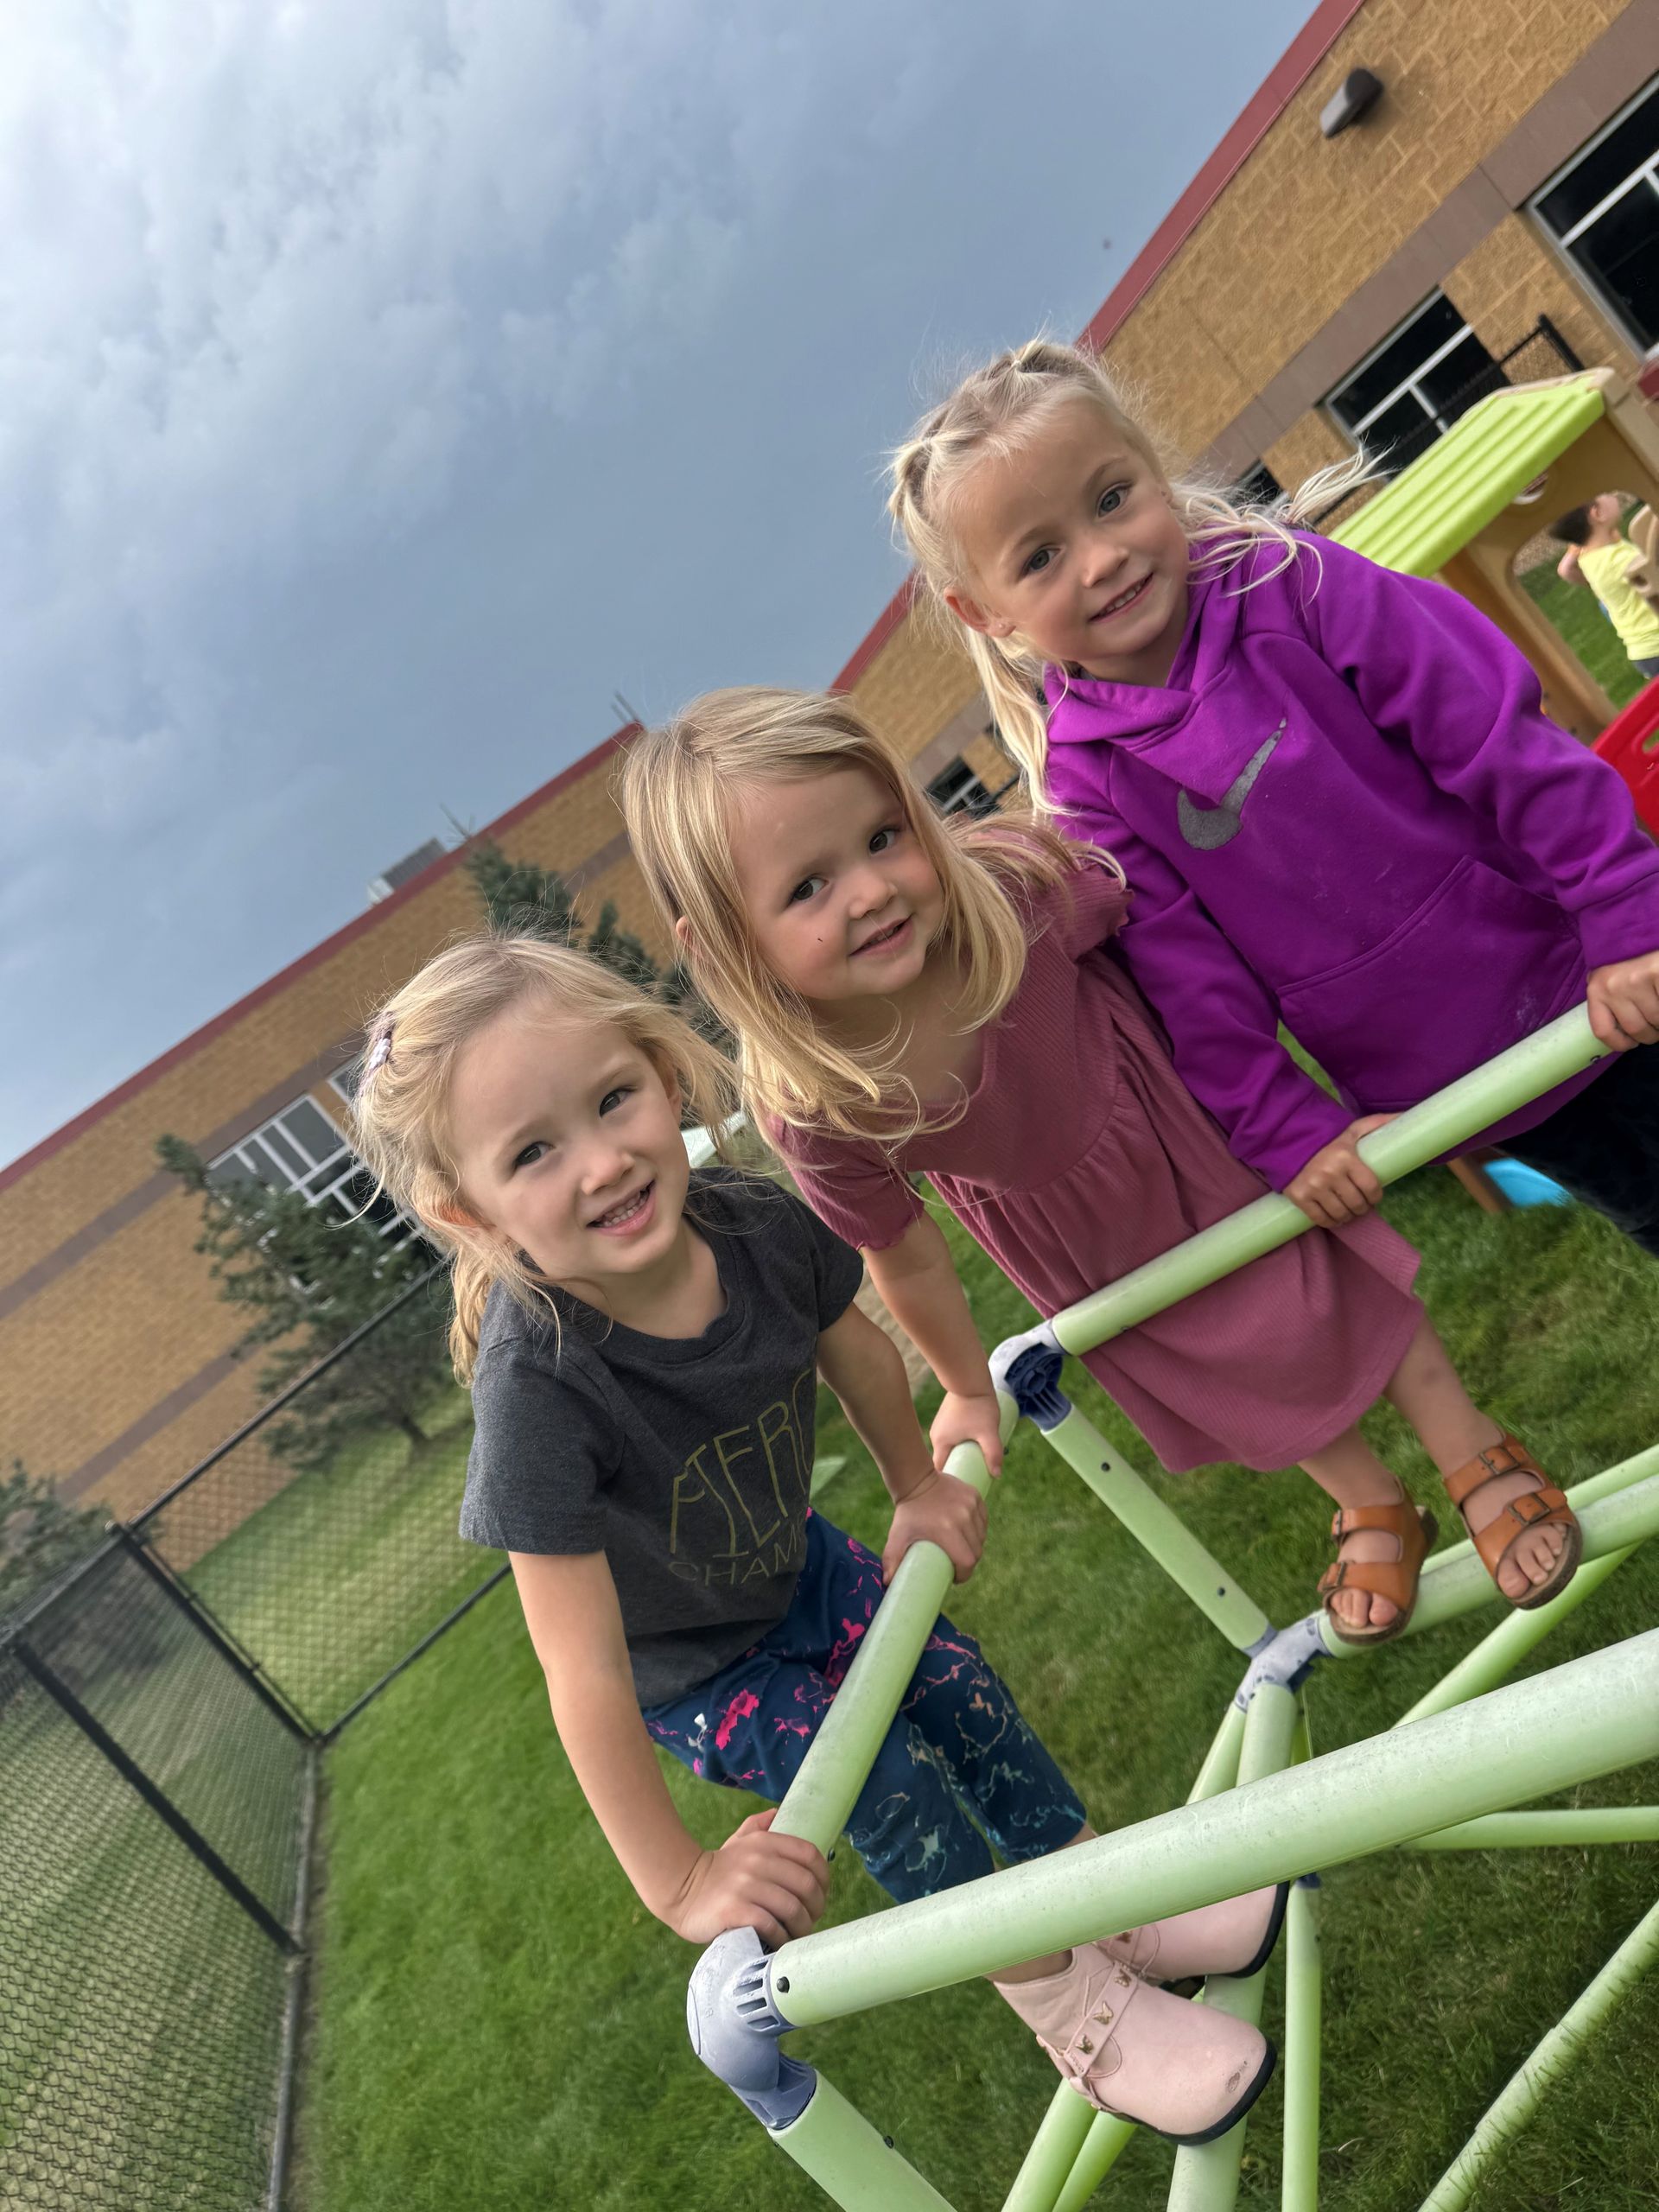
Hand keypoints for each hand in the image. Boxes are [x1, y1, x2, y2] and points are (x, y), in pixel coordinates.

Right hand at [665, 1808, 829, 1947]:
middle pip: (806, 1885)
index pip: (810, 1855)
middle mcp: (757, 1860)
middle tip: (810, 1921)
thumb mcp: (738, 1842)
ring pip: (792, 1908)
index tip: (821, 1894)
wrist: (681, 1890)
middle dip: (815, 1908)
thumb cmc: (718, 1870)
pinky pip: (770, 1925)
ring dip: (801, 1928)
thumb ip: (758, 1826)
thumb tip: (777, 1812)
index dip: (824, 1877)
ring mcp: (745, 1885)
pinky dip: (781, 1938)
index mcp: (764, 1842)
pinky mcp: (734, 1910)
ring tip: (796, 1936)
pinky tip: (779, 1943)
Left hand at [881, 1468, 987, 1585]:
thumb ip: (891, 1560)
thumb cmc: (907, 1513)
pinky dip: (979, 1530)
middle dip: (969, 1562)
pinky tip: (969, 1534)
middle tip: (957, 1564)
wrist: (916, 1479)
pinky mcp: (975, 1496)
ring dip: (974, 1546)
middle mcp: (963, 1517)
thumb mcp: (897, 1536)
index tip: (955, 1577)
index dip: (963, 1574)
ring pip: (981, 1536)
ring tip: (962, 1549)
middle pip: (976, 1550)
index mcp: (947, 1530)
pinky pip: (983, 1521)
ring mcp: (971, 1505)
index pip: (967, 1561)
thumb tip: (887, 1583)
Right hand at [929, 1388, 1003, 1477]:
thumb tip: (996, 1475)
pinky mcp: (946, 1419)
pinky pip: (951, 1438)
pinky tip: (973, 1444)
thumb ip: (993, 1454)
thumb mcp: (989, 1432)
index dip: (951, 1480)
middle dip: (959, 1467)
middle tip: (975, 1473)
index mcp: (941, 1442)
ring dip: (960, 1455)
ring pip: (948, 1448)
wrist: (970, 1379)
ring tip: (977, 1459)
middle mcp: (935, 1435)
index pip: (941, 1470)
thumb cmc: (978, 1406)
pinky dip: (959, 1444)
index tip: (964, 1485)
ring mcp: (940, 1426)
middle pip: (945, 1459)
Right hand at [1285, 1114, 1396, 1227]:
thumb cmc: (1328, 1139)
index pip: (1370, 1187)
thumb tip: (1404, 1116)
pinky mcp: (1299, 1197)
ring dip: (1348, 1216)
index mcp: (1346, 1156)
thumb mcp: (1354, 1129)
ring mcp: (1313, 1186)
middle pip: (1356, 1204)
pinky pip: (1320, 1219)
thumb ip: (1378, 1123)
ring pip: (1340, 1214)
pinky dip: (1330, 1221)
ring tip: (1348, 1212)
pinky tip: (1334, 1217)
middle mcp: (1329, 1173)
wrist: (1290, 1141)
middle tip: (1361, 1205)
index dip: (1376, 1197)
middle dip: (1362, 1208)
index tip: (1374, 1197)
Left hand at [1587, 953, 1658, 1048]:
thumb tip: (1626, 1034)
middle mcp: (1614, 987)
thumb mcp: (1608, 976)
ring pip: (1657, 1020)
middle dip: (1651, 1033)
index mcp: (1597, 989)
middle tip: (1656, 1026)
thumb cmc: (1627, 953)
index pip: (1603, 1031)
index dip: (1620, 1043)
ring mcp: (1637, 980)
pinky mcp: (1657, 973)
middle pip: (1636, 1029)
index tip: (1632, 1043)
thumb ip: (1610, 1001)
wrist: (1636, 918)